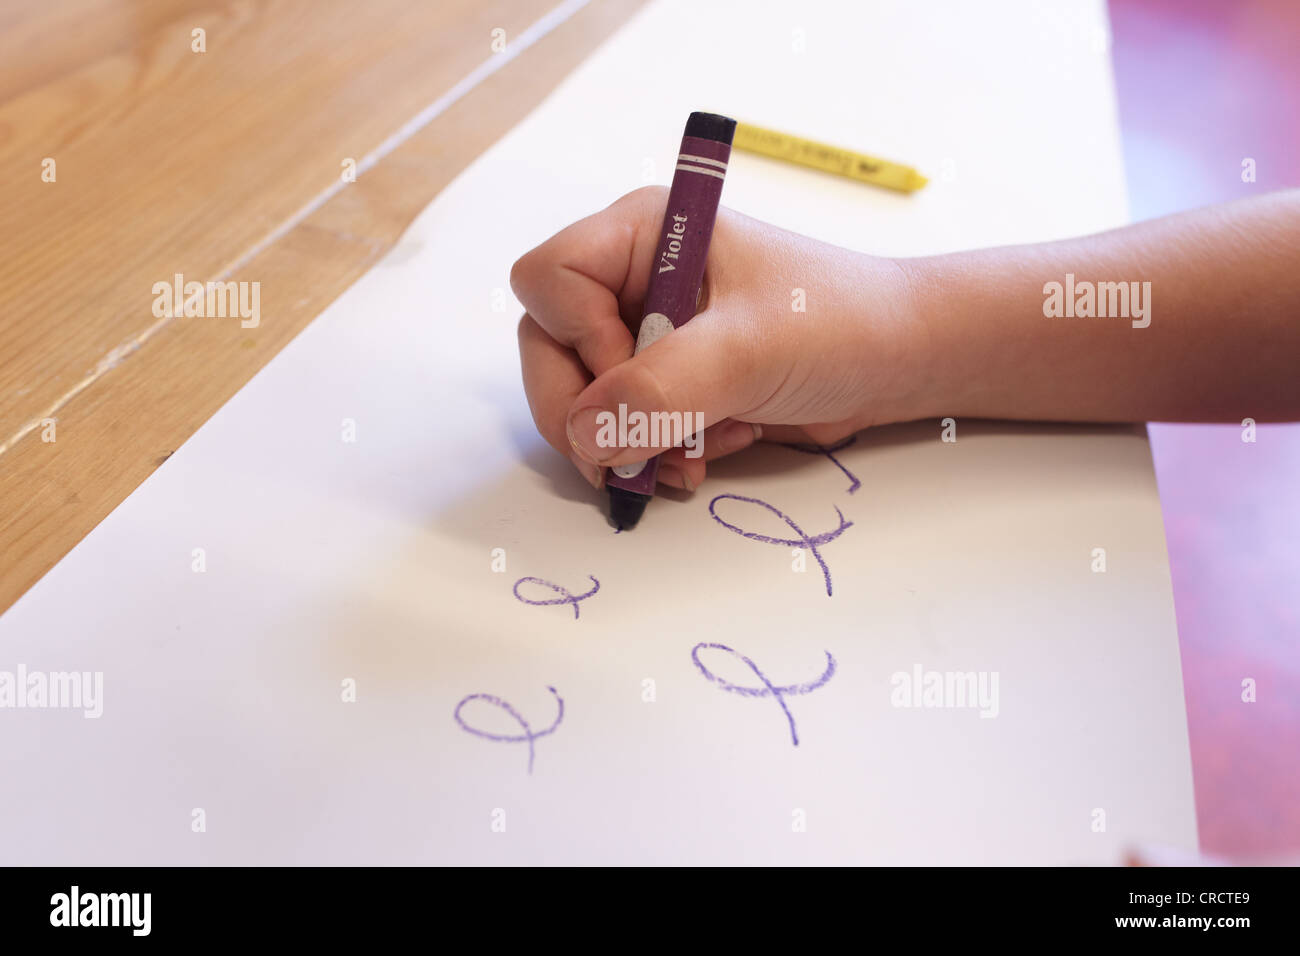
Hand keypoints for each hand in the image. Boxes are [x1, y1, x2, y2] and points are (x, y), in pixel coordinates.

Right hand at [510, 186, 920, 491]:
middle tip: (627, 460)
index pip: (548, 282)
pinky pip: (624, 428)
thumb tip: (585, 434)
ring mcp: (647, 334)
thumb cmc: (839, 322)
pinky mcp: (669, 382)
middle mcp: (632, 280)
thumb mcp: (748, 350)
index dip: (578, 339)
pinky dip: (656, 452)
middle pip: (549, 349)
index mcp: (642, 235)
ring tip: (693, 455)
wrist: (898, 363)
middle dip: (590, 412)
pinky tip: (710, 451)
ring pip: (583, 400)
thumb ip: (661, 389)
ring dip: (629, 441)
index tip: (639, 377)